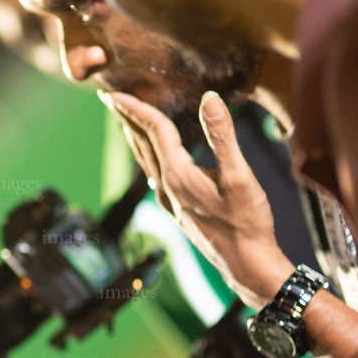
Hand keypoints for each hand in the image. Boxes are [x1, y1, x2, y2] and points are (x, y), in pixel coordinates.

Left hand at [106, 89, 292, 306]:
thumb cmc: (247, 223)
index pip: (153, 130)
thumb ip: (223, 136)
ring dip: (135, 136)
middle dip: (127, 118)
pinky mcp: (178, 211)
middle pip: (142, 143)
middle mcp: (167, 188)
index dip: (135, 107)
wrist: (247, 265)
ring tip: (127, 120)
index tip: (113, 91)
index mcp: (178, 174)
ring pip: (146, 160)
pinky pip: (155, 175)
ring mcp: (170, 202)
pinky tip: (153, 157)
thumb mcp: (239, 177)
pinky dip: (149, 156)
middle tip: (110, 97)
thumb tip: (209, 98)